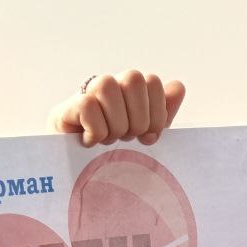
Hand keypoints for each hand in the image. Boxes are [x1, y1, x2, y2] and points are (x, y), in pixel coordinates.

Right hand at [48, 70, 185, 146]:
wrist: (75, 166)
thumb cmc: (113, 149)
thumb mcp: (144, 134)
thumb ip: (163, 112)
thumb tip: (178, 87)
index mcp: (129, 89)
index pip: (153, 82)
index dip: (157, 114)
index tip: (147, 137)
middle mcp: (109, 84)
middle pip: (134, 79)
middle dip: (137, 119)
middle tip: (126, 138)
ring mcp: (87, 92)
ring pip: (108, 88)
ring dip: (115, 125)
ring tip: (107, 140)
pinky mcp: (68, 107)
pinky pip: (88, 107)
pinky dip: (95, 132)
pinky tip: (89, 142)